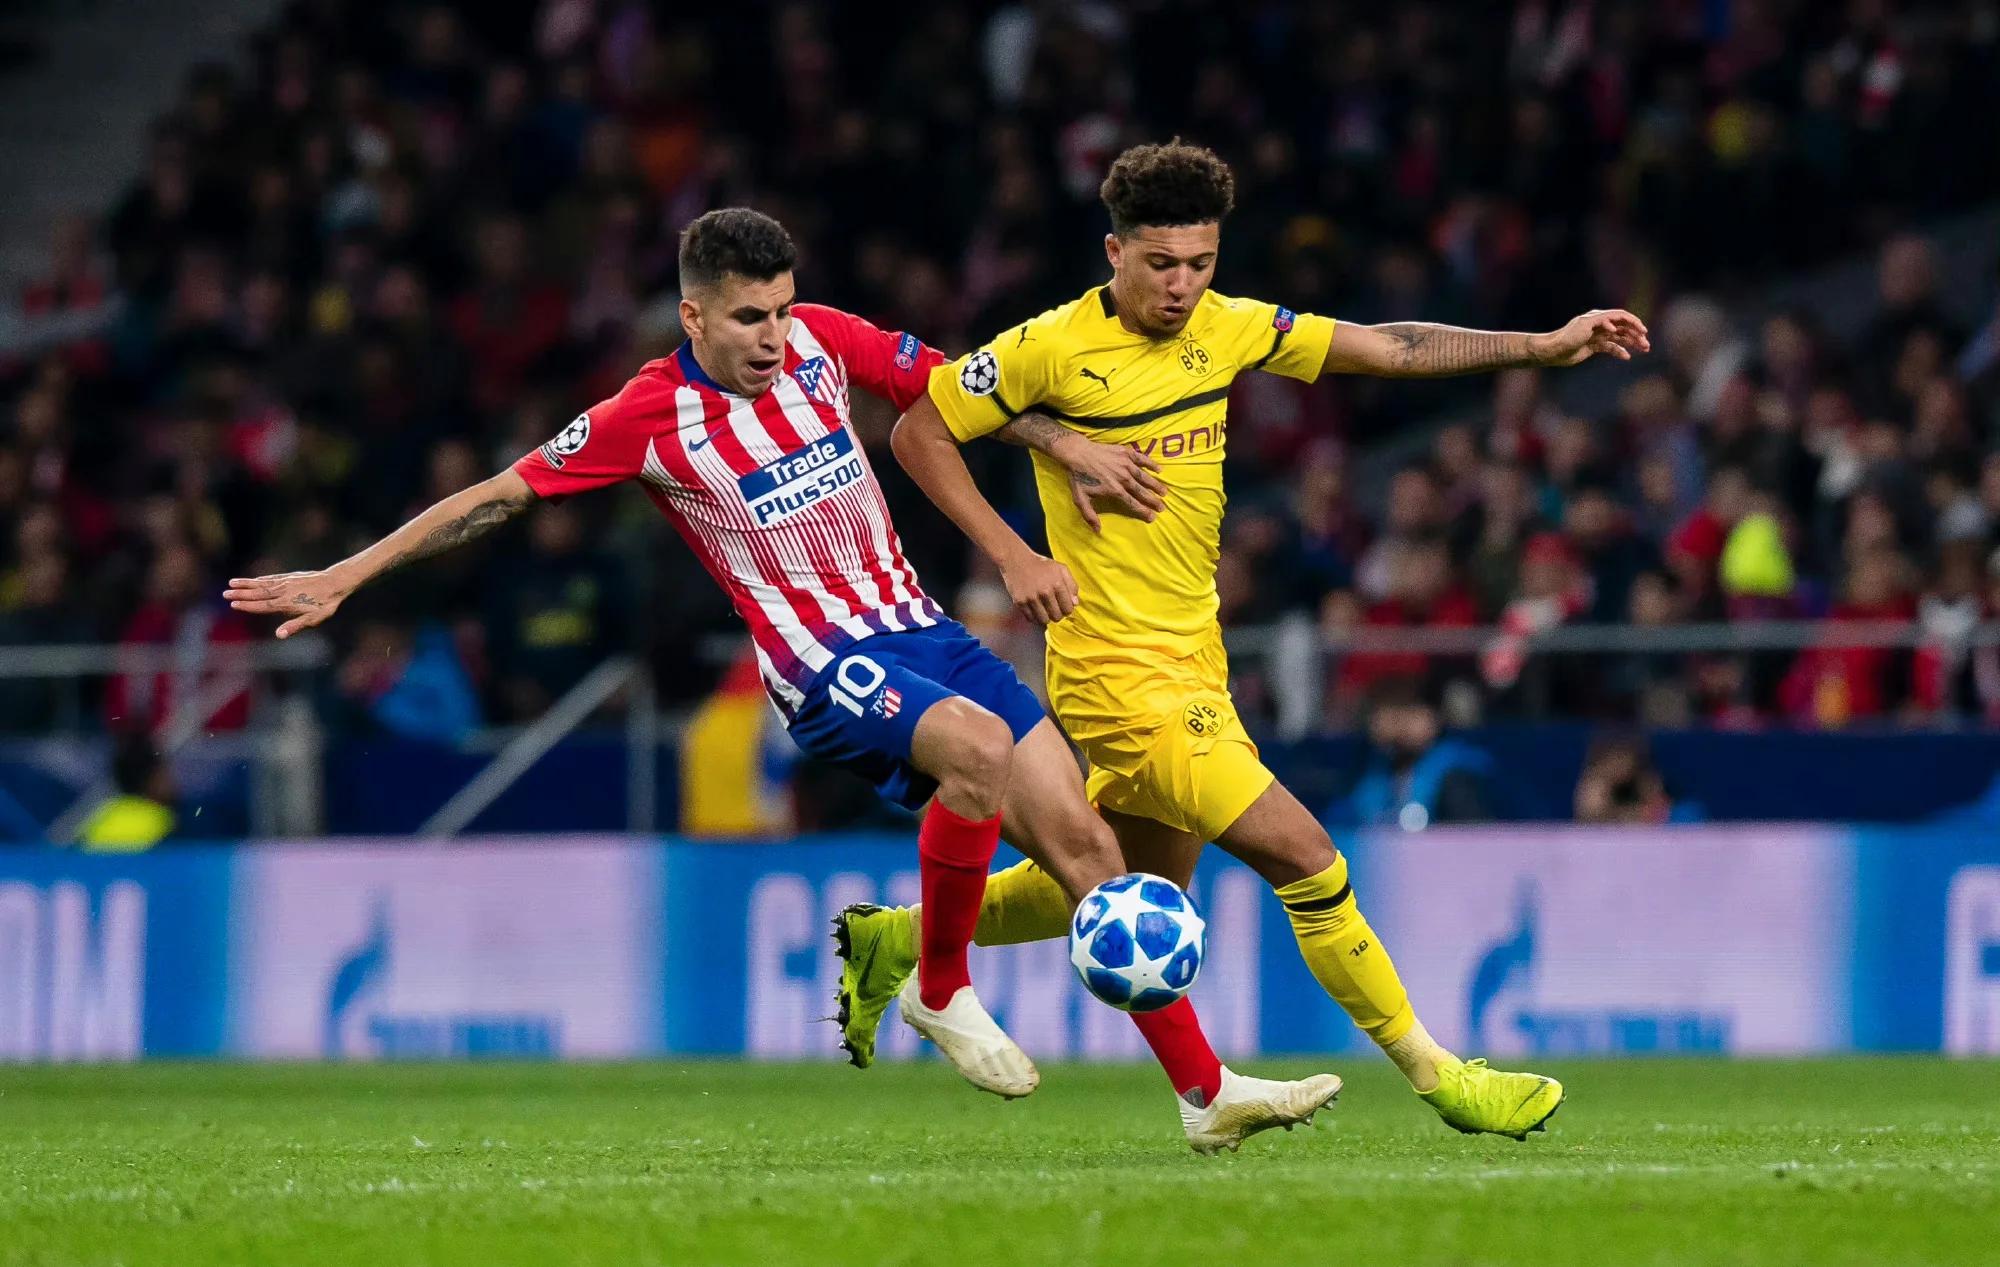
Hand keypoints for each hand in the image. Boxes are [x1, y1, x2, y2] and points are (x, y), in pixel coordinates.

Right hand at [223, 568, 353, 637]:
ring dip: (247, 583)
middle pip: (258, 593)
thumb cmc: (325, 604)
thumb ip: (295, 626)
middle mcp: (282, 591)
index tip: (233, 605)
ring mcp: (285, 582)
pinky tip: (254, 579)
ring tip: (232, 582)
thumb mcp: (314, 619)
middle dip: (241, 594)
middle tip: (225, 594)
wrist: (335, 582)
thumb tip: (279, 636)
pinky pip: (272, 577)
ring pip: (262, 583)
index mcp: (285, 603)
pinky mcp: (290, 576)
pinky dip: (260, 578)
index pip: (262, 605)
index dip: (247, 605)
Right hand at [1000, 550, 1078, 625]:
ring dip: (1046, 617)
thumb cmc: (1041, 565)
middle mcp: (1045, 592)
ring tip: (1045, 610)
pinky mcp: (1020, 602)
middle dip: (1057, 614)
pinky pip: (1031, 619)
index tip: (1063, 606)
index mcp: (1057, 583)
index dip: (1067, 609)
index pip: (1068, 609)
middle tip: (1054, 608)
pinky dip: (1035, 617)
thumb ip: (1072, 585)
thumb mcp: (1061, 569)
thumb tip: (1075, 603)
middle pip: (1057, 617)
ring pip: (1044, 620)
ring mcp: (1031, 598)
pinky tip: (1036, 609)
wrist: (1017, 560)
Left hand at [1053, 435, 1166, 530]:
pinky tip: (1159, 470)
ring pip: (1145, 477)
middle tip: (1162, 507)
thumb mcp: (1081, 499)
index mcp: (1115, 490)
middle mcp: (1124, 478)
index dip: (1144, 511)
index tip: (1152, 518)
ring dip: (1156, 485)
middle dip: (1154, 501)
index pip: (1133, 504)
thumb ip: (1089, 515)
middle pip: (1142, 492)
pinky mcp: (1126, 453)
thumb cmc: (1078, 477)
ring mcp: (1126, 465)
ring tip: (1165, 492)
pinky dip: (1151, 464)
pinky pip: (1142, 459)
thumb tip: (1098, 530)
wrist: (1077, 453)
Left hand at [1529, 309, 1650, 366]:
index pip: (1621, 316)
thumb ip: (1601, 322)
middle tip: (1646, 344)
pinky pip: (1611, 348)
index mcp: (1598, 317)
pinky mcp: (1594, 346)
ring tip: (1643, 349)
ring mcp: (1597, 336)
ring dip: (1632, 342)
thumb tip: (1615, 326)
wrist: (1554, 351)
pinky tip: (1626, 357)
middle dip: (1636, 334)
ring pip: (1619, 338)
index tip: (1643, 331)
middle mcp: (1600, 325)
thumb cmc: (1567, 337)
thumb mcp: (1584, 325)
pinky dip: (1619, 351)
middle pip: (1623, 327)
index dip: (1634, 322)